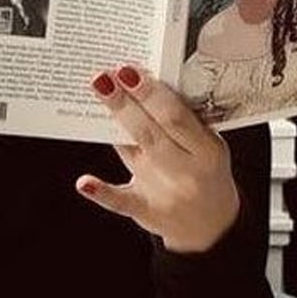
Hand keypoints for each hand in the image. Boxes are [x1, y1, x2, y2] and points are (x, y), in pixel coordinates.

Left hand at [75, 65, 239, 252]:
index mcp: (206, 151)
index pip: (176, 118)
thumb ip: (183, 121)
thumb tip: (143, 83)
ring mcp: (164, 193)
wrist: (212, 225)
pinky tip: (84, 182)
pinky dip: (102, 192)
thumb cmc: (205, 172)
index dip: (151, 94)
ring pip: (134, 153)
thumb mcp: (208, 146)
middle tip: (105, 77)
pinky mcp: (145, 211)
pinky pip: (121, 201)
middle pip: (151, 132)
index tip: (129, 72)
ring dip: (113, 124)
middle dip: (125, 103)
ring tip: (97, 94)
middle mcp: (186, 171)